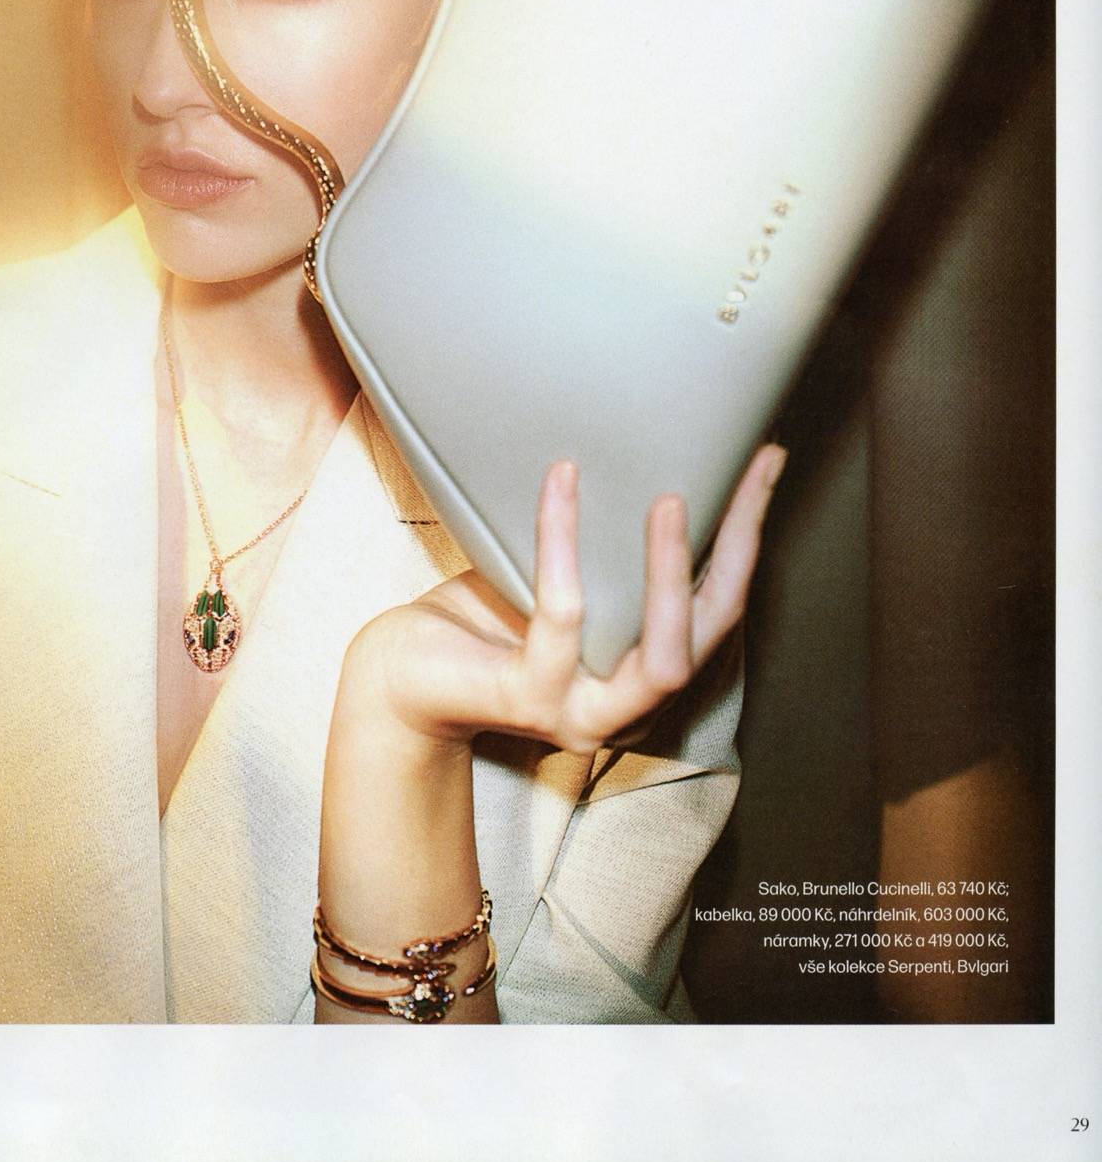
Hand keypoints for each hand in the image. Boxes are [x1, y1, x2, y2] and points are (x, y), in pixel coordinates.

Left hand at [344, 442, 787, 756]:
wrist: (397, 677)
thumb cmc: (483, 617)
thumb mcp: (562, 574)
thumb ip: (608, 547)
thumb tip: (647, 450)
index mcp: (644, 669)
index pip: (721, 606)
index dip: (750, 534)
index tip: (765, 459)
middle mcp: (629, 704)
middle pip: (711, 634)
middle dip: (739, 551)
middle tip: (743, 471)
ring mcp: (582, 711)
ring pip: (662, 658)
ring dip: (672, 574)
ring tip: (668, 499)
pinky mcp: (528, 696)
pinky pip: (562, 618)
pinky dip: (563, 543)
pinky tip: (561, 482)